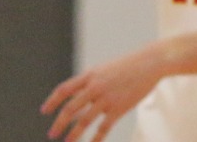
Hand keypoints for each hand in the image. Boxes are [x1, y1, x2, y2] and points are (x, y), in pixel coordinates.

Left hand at [42, 43, 170, 140]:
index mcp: (90, 75)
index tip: (44, 111)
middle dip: (59, 123)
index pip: (64, 89)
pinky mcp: (120, 108)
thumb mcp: (106, 69)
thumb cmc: (130, 65)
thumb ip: (92, 82)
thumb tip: (78, 97)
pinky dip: (96, 138)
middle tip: (52, 134)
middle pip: (70, 109)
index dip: (52, 101)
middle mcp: (95, 87)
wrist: (152, 62)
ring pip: (84, 120)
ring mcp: (107, 98)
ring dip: (74, 134)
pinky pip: (104, 127)